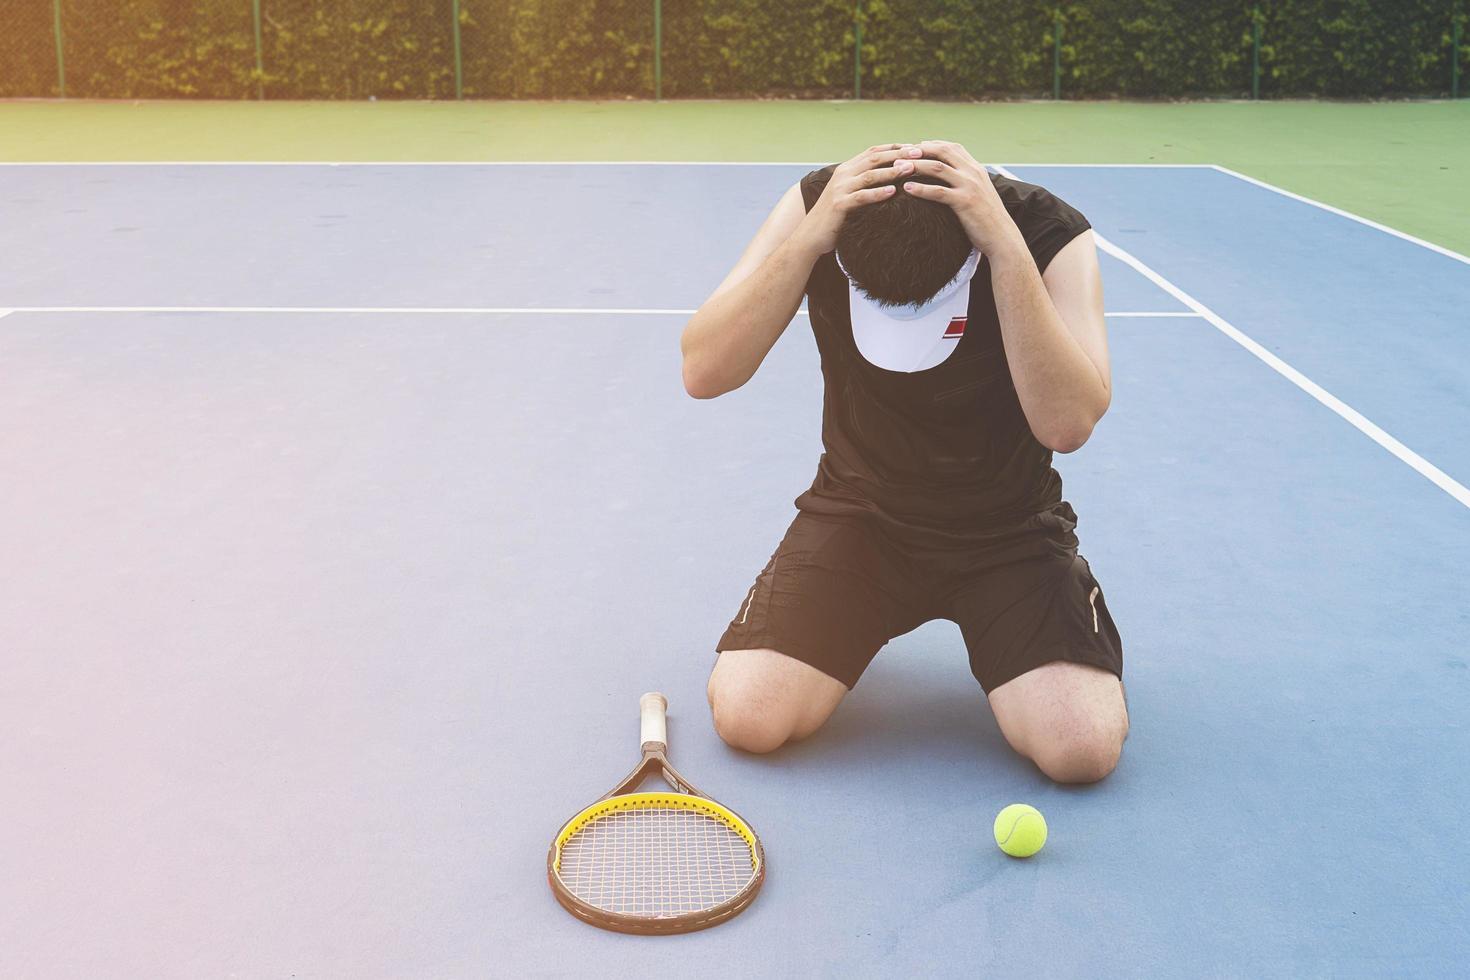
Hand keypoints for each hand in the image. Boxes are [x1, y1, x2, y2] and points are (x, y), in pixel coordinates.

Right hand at [799, 143, 924, 253]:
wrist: (811, 235)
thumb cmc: (835, 217)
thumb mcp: (849, 194)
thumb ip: (863, 183)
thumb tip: (889, 178)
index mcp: (847, 169)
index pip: (873, 152)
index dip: (895, 147)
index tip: (915, 147)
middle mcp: (843, 175)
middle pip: (874, 158)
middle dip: (898, 154)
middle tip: (919, 153)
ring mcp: (840, 189)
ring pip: (870, 175)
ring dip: (892, 171)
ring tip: (911, 169)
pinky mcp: (839, 205)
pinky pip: (861, 196)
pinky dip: (878, 193)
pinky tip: (893, 191)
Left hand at [899, 140, 1024, 255]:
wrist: (1002, 237)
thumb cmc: (987, 219)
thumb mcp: (979, 194)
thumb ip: (966, 182)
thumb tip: (949, 180)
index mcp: (976, 169)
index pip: (952, 147)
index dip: (931, 145)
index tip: (914, 147)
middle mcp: (973, 173)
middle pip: (943, 152)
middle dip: (920, 150)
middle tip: (901, 152)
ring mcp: (969, 186)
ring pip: (938, 168)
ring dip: (916, 165)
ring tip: (898, 167)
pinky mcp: (965, 202)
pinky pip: (938, 191)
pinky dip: (921, 188)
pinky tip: (906, 189)